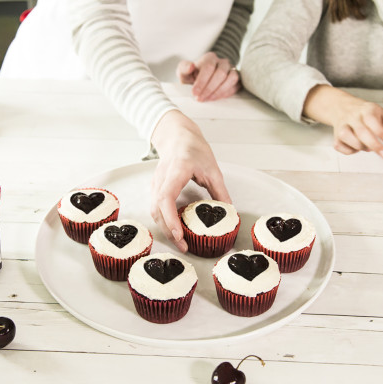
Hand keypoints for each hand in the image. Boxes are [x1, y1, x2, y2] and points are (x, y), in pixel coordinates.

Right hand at [150, 110, 231, 251]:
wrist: (177, 137)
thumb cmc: (193, 148)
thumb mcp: (212, 169)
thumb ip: (220, 191)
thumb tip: (228, 212)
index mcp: (175, 171)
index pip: (166, 198)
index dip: (170, 219)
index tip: (179, 234)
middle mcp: (161, 178)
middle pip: (157, 209)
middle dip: (168, 230)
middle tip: (183, 246)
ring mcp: (156, 183)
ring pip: (154, 210)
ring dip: (165, 228)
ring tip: (180, 241)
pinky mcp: (156, 187)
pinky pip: (156, 207)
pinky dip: (164, 220)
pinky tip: (175, 228)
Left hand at [176, 52, 240, 101]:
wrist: (200, 82)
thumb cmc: (192, 76)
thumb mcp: (184, 72)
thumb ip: (184, 68)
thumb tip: (191, 66)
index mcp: (210, 58)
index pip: (209, 67)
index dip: (202, 81)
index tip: (194, 93)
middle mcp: (223, 62)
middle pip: (221, 73)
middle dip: (209, 88)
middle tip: (200, 98)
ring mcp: (232, 70)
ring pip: (231, 78)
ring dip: (219, 91)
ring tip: (208, 99)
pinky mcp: (237, 79)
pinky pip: (236, 85)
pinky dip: (226, 93)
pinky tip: (216, 98)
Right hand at [303, 85, 382, 158]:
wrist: (342, 107)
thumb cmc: (365, 113)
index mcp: (366, 110)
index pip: (371, 120)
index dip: (380, 131)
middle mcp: (352, 117)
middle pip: (360, 132)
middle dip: (374, 145)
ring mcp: (341, 126)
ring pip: (347, 138)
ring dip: (360, 147)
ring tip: (368, 146)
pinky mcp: (335, 136)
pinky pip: (340, 146)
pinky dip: (350, 151)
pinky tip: (356, 146)